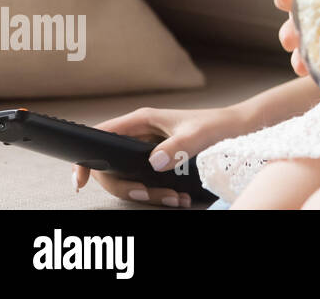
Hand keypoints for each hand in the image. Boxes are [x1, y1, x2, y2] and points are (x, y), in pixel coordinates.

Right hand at [71, 105, 249, 206]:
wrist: (240, 128)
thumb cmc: (219, 124)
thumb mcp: (199, 135)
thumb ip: (176, 147)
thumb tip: (153, 163)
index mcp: (142, 120)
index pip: (101, 135)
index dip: (85, 157)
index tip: (80, 182)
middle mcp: (141, 134)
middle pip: (112, 167)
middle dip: (129, 187)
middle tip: (153, 196)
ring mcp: (148, 149)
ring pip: (130, 178)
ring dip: (148, 194)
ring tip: (175, 199)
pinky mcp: (159, 161)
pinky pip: (147, 181)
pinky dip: (158, 194)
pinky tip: (178, 198)